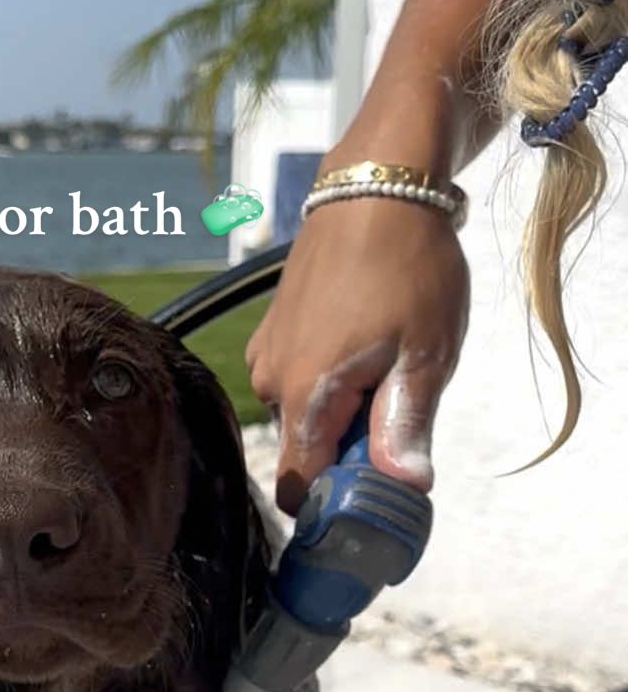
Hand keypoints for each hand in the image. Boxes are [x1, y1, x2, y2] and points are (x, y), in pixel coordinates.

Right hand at [245, 194, 469, 514]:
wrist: (376, 187)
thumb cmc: (407, 266)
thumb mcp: (424, 354)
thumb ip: (406, 428)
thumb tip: (403, 488)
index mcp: (306, 394)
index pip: (299, 490)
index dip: (337, 505)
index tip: (378, 492)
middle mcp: (272, 380)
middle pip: (309, 451)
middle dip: (353, 449)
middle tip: (405, 405)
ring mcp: (268, 352)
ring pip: (308, 413)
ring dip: (347, 409)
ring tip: (391, 359)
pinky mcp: (273, 330)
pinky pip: (301, 378)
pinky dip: (334, 377)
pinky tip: (369, 338)